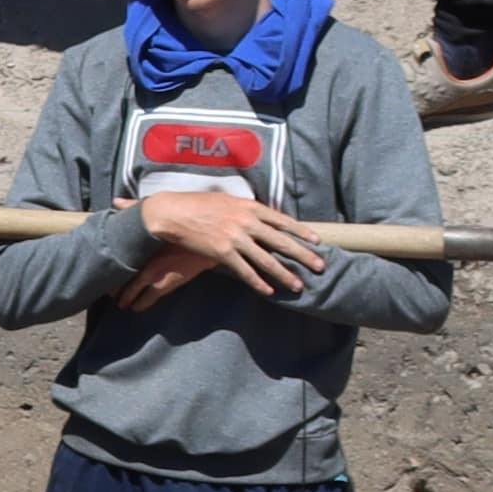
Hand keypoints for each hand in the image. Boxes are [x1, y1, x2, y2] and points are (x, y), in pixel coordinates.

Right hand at [146, 188, 331, 296]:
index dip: (302, 231)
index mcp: (249, 207)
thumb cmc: (197, 204)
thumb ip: (246, 209)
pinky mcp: (222, 252)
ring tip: (298, 285)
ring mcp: (235, 238)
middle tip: (320, 266)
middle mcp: (246, 222)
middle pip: (281, 241)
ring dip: (284, 274)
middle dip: (303, 255)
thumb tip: (262, 217)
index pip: (282, 220)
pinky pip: (244, 271)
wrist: (172, 213)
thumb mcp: (227, 200)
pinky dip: (257, 282)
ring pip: (266, 260)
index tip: (317, 241)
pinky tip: (268, 291)